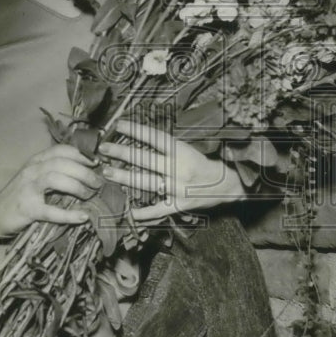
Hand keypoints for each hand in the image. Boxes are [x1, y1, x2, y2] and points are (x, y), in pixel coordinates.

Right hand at [0, 144, 101, 237]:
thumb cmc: (20, 195)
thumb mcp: (35, 177)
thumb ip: (55, 171)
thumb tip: (87, 172)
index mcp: (36, 161)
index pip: (61, 150)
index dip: (81, 154)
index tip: (97, 162)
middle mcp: (32, 171)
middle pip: (61, 163)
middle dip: (84, 171)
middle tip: (98, 183)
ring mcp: (28, 189)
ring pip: (55, 179)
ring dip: (77, 186)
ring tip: (90, 195)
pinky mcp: (27, 209)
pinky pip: (50, 211)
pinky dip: (68, 214)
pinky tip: (82, 217)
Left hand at [98, 119, 245, 222]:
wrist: (231, 185)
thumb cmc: (209, 162)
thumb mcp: (193, 147)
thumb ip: (171, 145)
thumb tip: (145, 137)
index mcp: (183, 151)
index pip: (155, 138)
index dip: (137, 130)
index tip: (119, 124)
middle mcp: (178, 169)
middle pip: (145, 159)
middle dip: (122, 152)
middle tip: (103, 148)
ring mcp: (178, 188)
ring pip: (146, 182)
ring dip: (125, 177)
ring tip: (108, 172)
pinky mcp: (180, 205)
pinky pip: (158, 210)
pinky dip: (143, 212)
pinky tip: (129, 211)